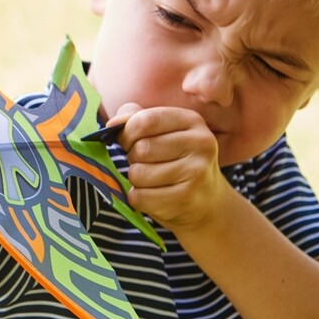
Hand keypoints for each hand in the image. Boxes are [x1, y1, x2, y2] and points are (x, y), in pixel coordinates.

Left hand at [107, 103, 234, 231]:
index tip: (126, 142)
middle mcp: (200, 143)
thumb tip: (112, 124)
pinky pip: (140, 197)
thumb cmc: (175, 160)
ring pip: (138, 174)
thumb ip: (136, 119)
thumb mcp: (163, 132)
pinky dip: (138, 198)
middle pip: (141, 148)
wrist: (206, 200)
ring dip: (136, 180)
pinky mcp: (186, 198)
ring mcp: (196, 172)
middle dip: (132, 158)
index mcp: (191, 121)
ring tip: (152, 181)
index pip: (145, 120)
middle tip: (145, 164)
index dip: (126, 133)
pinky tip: (154, 196)